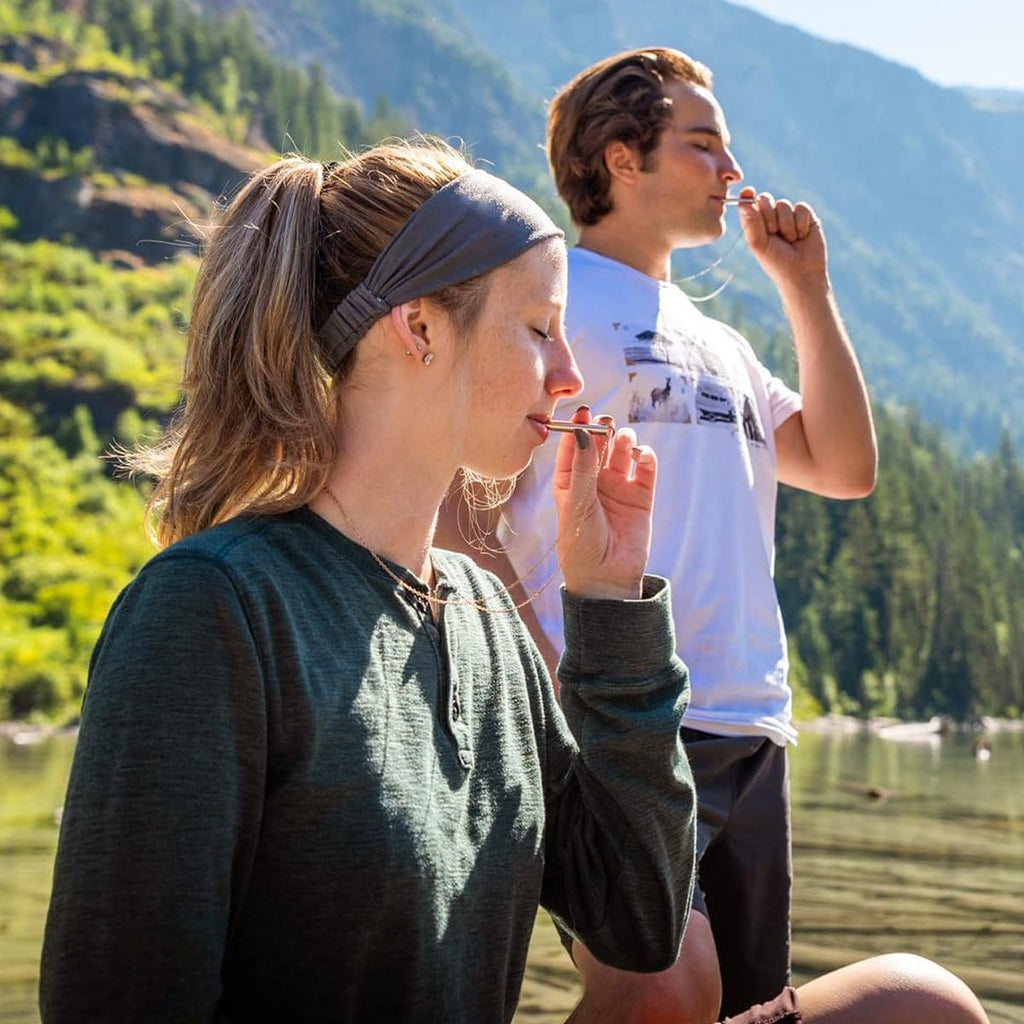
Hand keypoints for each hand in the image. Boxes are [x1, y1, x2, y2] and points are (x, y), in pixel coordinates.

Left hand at [551, 406, 656, 600]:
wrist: (606, 579)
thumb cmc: (581, 544)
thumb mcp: (577, 503)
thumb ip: (582, 468)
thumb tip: (582, 432)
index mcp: (569, 481)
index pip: (572, 447)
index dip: (576, 428)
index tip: (582, 413)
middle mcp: (594, 481)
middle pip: (598, 444)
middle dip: (601, 429)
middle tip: (604, 421)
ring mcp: (618, 487)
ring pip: (622, 452)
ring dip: (623, 440)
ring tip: (623, 438)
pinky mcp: (641, 497)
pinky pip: (645, 469)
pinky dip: (645, 457)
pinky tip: (641, 455)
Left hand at [738, 187, 827, 290]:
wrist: (801, 273)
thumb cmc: (776, 262)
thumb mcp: (759, 245)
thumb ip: (751, 224)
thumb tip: (744, 202)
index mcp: (756, 224)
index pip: (749, 204)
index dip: (748, 197)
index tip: (747, 192)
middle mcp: (771, 217)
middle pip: (765, 199)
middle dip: (769, 216)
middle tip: (773, 233)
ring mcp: (789, 215)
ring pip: (783, 204)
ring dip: (786, 225)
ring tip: (790, 240)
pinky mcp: (806, 215)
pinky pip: (801, 207)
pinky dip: (800, 223)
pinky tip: (802, 236)